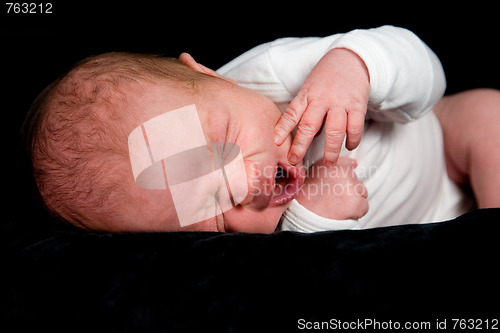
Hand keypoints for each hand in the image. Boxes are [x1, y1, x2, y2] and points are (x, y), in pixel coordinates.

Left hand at [274, 48, 369, 165]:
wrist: (350, 59)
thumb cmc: (325, 80)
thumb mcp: (309, 91)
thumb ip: (305, 113)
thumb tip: (305, 138)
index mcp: (306, 96)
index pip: (292, 113)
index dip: (283, 128)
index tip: (276, 142)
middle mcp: (322, 99)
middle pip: (309, 125)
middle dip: (301, 145)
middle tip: (295, 160)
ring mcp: (340, 103)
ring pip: (334, 130)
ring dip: (331, 149)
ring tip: (328, 162)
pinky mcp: (358, 105)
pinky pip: (355, 126)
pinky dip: (352, 139)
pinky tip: (349, 147)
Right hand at [295, 157, 367, 219]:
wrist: (304, 219)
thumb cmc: (305, 202)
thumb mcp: (312, 177)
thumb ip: (329, 169)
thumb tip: (353, 163)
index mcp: (330, 165)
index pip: (348, 164)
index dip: (345, 177)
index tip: (340, 185)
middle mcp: (341, 173)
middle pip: (355, 180)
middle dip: (348, 191)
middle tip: (333, 200)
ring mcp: (350, 187)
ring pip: (362, 193)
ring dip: (354, 200)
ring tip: (337, 207)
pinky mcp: (357, 202)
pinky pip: (364, 206)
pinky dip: (357, 212)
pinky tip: (343, 213)